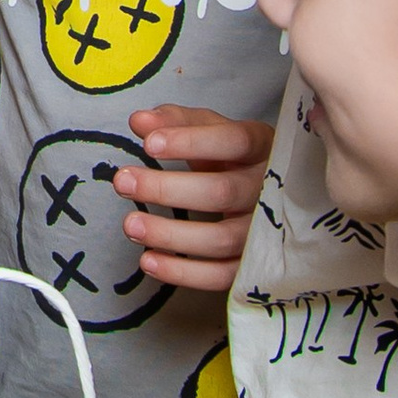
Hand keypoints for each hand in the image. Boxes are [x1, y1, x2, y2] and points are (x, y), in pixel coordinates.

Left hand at [112, 106, 273, 293]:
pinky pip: (221, 276)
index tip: (149, 144)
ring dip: (170, 234)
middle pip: (222, 192)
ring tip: (130, 224)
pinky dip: (183, 272)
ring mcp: (265, 232)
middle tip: (123, 181)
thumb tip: (139, 121)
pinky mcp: (254, 265)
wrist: (274, 196)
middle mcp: (270, 190)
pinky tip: (148, 260)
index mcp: (263, 148)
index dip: (191, 142)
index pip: (234, 141)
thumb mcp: (211, 131)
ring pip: (220, 239)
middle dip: (167, 188)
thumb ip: (176, 122)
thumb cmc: (233, 158)